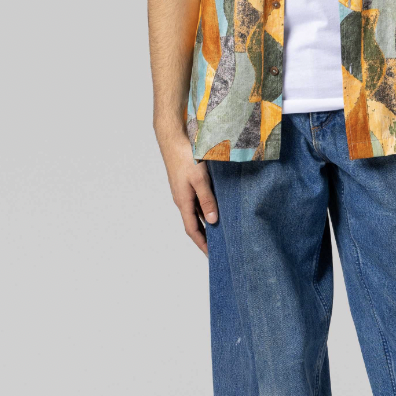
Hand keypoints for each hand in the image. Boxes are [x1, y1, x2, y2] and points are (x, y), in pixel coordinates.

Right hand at [156, 128, 217, 255]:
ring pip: (197, 213)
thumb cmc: (186, 157)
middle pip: (195, 224)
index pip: (193, 230)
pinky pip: (198, 201)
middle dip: (206, 238)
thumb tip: (212, 221)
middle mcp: (183, 200)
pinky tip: (218, 209)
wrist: (174, 139)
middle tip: (219, 248)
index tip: (212, 256)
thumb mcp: (200, 179)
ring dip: (208, 223)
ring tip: (222, 232)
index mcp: (183, 202)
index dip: (202, 244)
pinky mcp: (187, 184)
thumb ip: (207, 200)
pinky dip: (207, 209)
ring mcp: (184, 192)